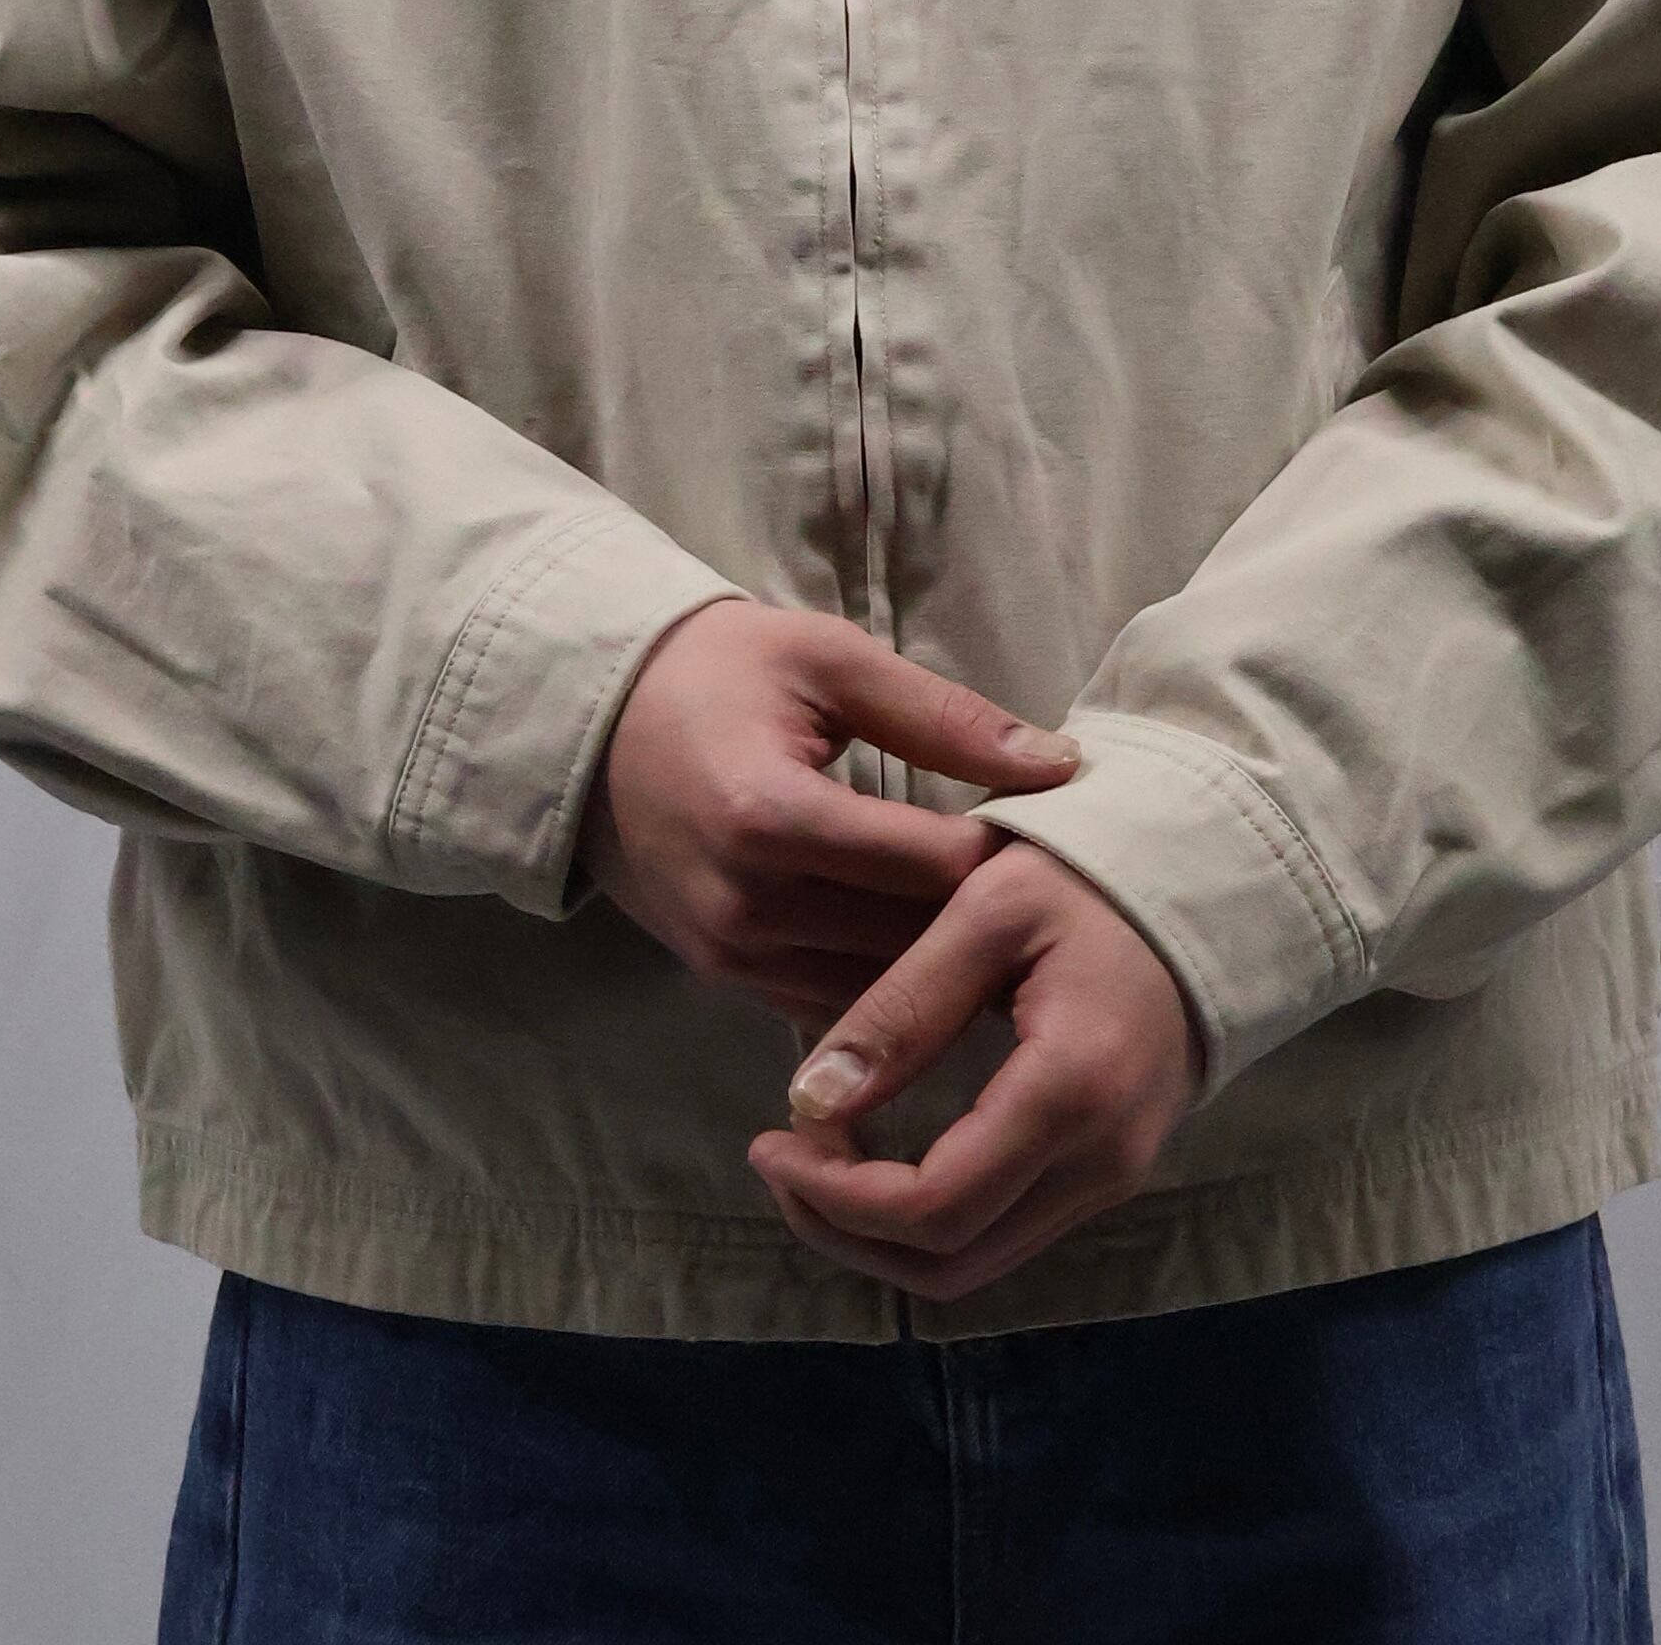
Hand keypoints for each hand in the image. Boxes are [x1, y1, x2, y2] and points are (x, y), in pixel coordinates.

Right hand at [577, 600, 1084, 1033]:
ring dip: (945, 961)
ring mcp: (730, 953)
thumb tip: (1060, 765)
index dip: (1008, 853)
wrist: (593, 718)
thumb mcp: (829, 659)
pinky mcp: (723, 977)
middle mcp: (746, 904)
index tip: (1067, 834)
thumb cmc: (717, 670)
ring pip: (879, 986)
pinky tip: (942, 950)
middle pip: (909, 939)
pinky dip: (890, 981)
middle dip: (988, 917)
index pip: (928, 864)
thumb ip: (944, 717)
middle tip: (1058, 889)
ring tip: (1012, 923)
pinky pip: (833, 1002)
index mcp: (770, 816)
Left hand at [745, 830, 1206, 1301]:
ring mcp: (1114, 1176)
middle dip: (844, 1229)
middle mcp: (1102, 1161)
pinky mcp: (1111, 1171)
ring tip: (815, 1162)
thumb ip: (901, 1007)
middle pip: (949, 1262)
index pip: (932, 1207)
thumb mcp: (986, 911)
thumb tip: (808, 1101)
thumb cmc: (1093, 876)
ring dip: (881, 1234)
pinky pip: (1006, 1232)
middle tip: (779, 1159)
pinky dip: (929, 1217)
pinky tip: (881, 1157)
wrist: (1212, 885)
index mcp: (1070, 1092)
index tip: (771, 1138)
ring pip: (976, 1263)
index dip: (835, 1195)